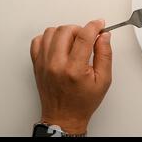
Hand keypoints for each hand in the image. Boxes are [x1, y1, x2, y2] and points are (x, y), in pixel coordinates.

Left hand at [30, 19, 111, 133]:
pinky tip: (59, 45)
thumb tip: (104, 36)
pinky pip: (38, 41)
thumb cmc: (83, 102)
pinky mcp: (36, 64)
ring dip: (65, 32)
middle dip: (80, 29)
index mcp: (74, 69)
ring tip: (74, 41)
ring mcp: (43, 63)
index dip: (94, 26)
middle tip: (88, 37)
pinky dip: (49, 38)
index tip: (100, 24)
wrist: (64, 117)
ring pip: (51, 32)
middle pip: (66, 30)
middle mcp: (56, 64)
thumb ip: (105, 55)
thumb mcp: (103, 80)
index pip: (84, 37)